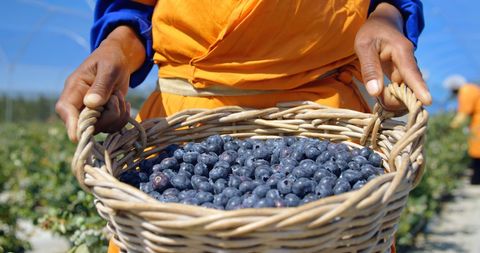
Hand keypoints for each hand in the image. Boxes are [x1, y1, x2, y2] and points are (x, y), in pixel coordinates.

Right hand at [55, 26, 144, 140]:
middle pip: (86, 124)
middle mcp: (79, 103)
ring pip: (101, 128)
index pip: (65, 109)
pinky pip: (112, 127)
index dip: (71, 124)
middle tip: (116, 97)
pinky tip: (125, 103)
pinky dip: (122, 117)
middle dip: (107, 115)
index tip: (77, 137)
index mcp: (74, 88)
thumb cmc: (111, 59)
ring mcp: (90, 112)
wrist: (119, 59)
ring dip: (117, 115)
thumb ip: (101, 85)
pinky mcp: (102, 117)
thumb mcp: (109, 68)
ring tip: (120, 96)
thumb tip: (92, 104)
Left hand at [355, 3, 431, 110]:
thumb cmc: (372, 33)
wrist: (382, 24)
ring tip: (378, 98)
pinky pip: (400, 90)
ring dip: (393, 99)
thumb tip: (375, 92)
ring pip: (405, 91)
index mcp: (402, 51)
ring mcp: (406, 69)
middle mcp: (408, 61)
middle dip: (397, 100)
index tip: (427, 101)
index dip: (418, 88)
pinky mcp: (402, 75)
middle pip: (409, 87)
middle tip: (379, 101)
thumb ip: (369, 68)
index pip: (411, 72)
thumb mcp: (364, 47)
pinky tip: (381, 95)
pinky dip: (391, 96)